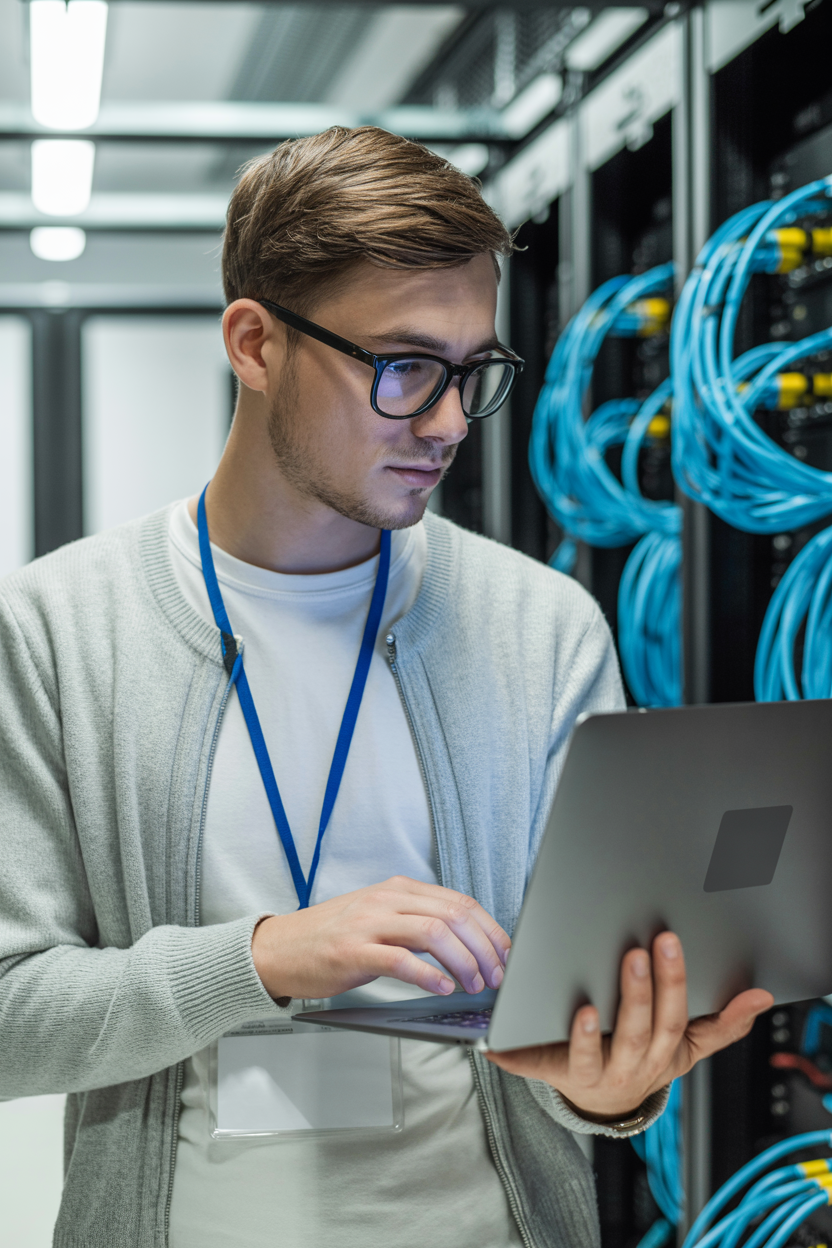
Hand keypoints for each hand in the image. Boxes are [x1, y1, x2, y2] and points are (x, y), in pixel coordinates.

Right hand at [251, 875, 510, 1000]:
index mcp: (399, 890)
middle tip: (498, 975)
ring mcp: (369, 923)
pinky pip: (401, 960)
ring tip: (475, 984)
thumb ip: (417, 921)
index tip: (506, 954)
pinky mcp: (353, 951)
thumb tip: (467, 943)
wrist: (279, 948)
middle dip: (484, 948)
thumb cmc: (333, 938)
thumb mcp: (380, 917)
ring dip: (463, 962)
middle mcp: (387, 900)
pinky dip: (428, 975)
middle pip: (454, 916)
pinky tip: (442, 988)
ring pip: (434, 933)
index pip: (460, 902)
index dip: (490, 930)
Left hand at [485, 931, 772, 1120]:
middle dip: (638, 992)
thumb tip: (760, 995)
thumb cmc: (644, 1055)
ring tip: (587, 1005)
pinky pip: (537, 1068)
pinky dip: (517, 1057)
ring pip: (595, 1054)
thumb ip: (723, 1021)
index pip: (672, 1015)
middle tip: (635, 952)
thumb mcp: (686, 1043)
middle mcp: (631, 1065)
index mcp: (662, 1050)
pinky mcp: (554, 1074)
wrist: (604, 1101)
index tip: (666, 943)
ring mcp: (593, 1073)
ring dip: (590, 1032)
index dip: (672, 983)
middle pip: (637, 1029)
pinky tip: (499, 1043)